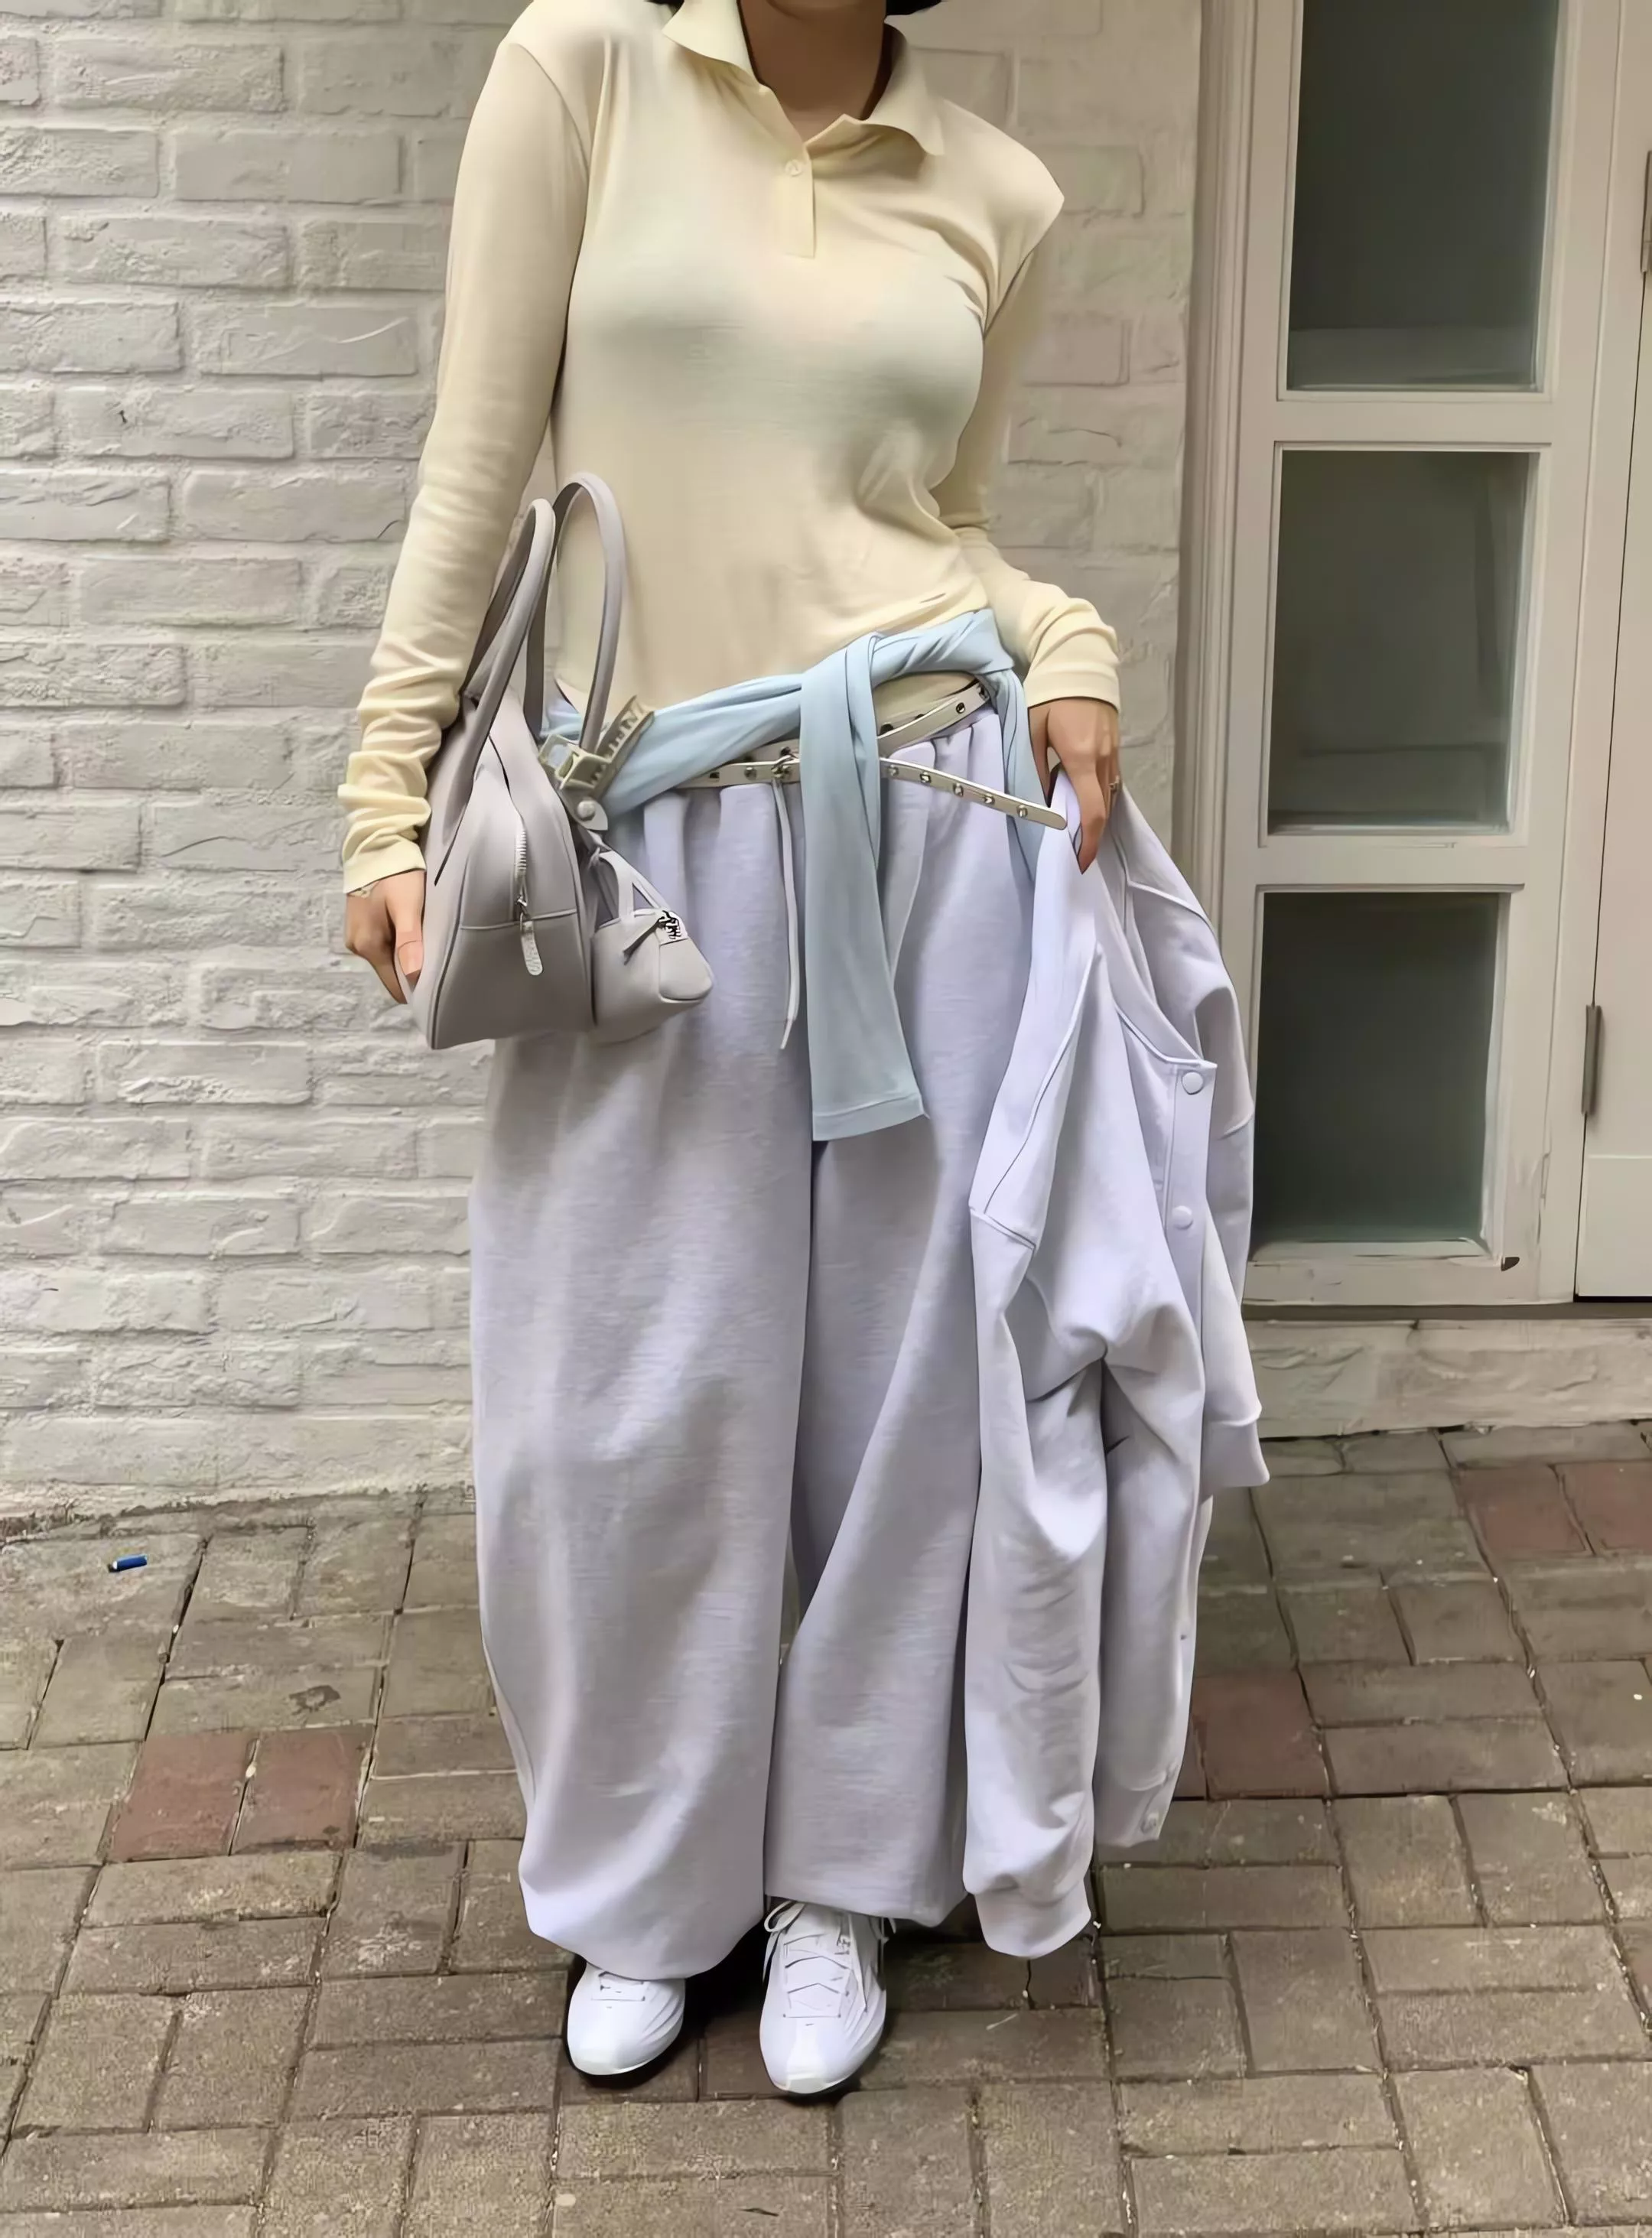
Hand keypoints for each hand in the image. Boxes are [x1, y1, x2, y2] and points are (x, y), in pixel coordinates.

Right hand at [345, 868, 425, 1003]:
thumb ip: (409, 941)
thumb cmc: (395, 876)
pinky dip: (396, 941)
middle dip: (411, 967)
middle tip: (436, 954)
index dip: (416, 986)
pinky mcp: (359, 925)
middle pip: (391, 972)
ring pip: (387, 957)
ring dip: (404, 953)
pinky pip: (382, 943)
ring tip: (423, 938)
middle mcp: (357, 946)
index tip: (437, 979)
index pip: (394, 985)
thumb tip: (414, 976)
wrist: (376, 846)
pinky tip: (408, 927)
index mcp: (368, 946)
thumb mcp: (407, 906)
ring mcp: (356, 935)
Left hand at [1030, 698, 1121, 871]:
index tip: (1081, 860)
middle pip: (1104, 808)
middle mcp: (1102, 758)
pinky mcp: (1114, 746)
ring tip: (1078, 830)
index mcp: (1080, 757)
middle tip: (1075, 852)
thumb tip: (1042, 801)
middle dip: (1092, 834)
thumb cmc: (1050, 695)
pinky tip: (1085, 800)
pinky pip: (1110, 780)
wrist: (1079, 662)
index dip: (1089, 840)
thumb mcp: (1033, 730)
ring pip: (1109, 795)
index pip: (1092, 810)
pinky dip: (1100, 796)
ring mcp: (1112, 752)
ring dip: (1096, 815)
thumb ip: (1037, 768)